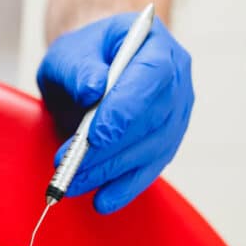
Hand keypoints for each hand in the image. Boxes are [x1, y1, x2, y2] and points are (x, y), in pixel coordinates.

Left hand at [36, 12, 193, 213]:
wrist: (90, 69)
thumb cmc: (82, 56)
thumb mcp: (69, 52)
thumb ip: (78, 67)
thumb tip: (93, 88)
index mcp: (154, 45)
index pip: (152, 75)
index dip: (126, 108)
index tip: (95, 136)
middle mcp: (175, 79)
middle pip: (152, 119)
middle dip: (109, 148)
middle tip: (70, 165)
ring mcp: (176, 112)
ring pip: (151, 148)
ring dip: (110, 171)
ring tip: (73, 183)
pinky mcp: (166, 140)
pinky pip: (150, 167)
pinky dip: (125, 187)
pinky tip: (103, 200)